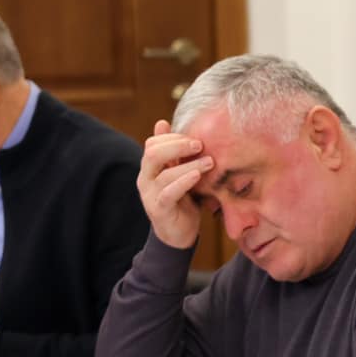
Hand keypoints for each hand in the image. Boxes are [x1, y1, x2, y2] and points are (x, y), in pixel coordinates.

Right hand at [136, 118, 212, 250]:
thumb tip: (163, 122)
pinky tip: (198, 176)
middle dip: (178, 146)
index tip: (195, 137)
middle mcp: (145, 179)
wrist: (178, 234)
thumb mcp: (179, 173)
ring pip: (164, 173)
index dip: (172, 137)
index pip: (153, 144)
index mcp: (149, 168)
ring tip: (209, 162)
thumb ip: (173, 153)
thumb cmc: (182, 200)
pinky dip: (184, 181)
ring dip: (189, 164)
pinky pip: (168, 193)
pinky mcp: (159, 209)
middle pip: (153, 153)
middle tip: (200, 145)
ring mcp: (149, 195)